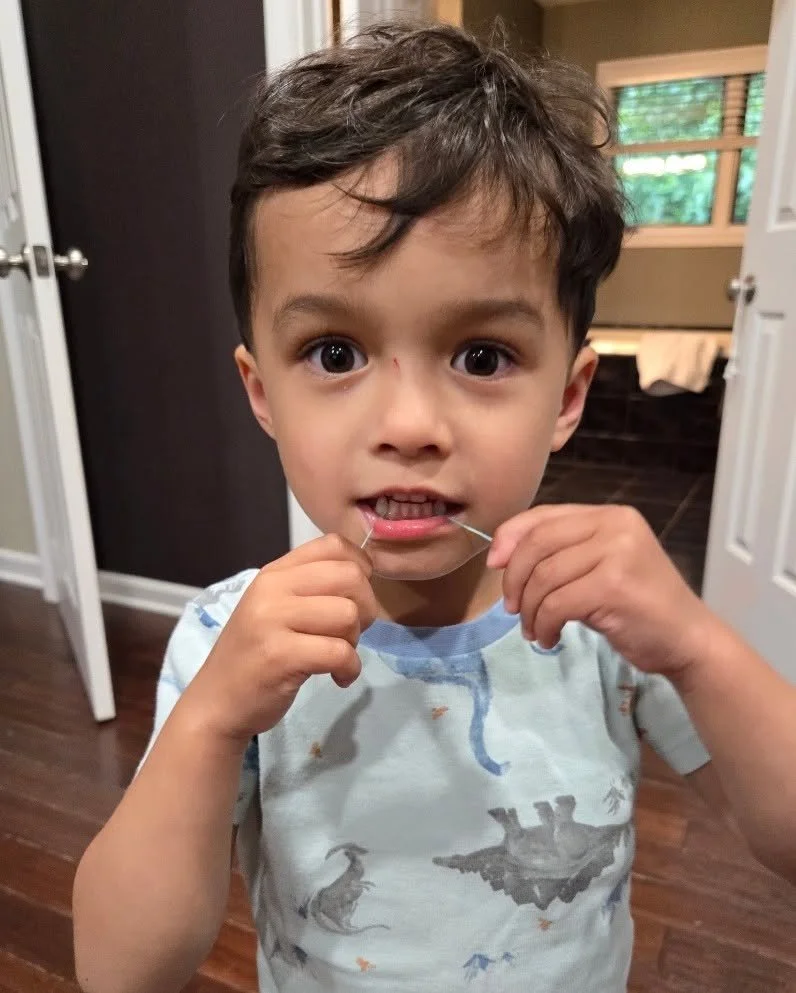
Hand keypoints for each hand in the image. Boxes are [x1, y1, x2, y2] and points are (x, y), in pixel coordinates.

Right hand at [182, 534, 377, 743]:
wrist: (216, 703)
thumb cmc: (254, 657)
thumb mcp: (275, 609)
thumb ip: (311, 588)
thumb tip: (364, 578)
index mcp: (275, 572)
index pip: (334, 545)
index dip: (360, 568)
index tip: (355, 597)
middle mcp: (272, 588)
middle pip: (350, 576)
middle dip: (365, 608)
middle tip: (349, 633)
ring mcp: (273, 620)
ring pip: (348, 614)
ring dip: (354, 641)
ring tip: (336, 657)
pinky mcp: (280, 655)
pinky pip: (339, 652)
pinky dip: (350, 669)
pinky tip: (338, 678)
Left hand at [487, 504, 715, 677]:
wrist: (687, 639)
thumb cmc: (639, 606)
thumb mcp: (598, 568)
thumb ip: (561, 554)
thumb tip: (501, 557)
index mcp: (610, 515)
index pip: (544, 516)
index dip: (510, 537)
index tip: (494, 565)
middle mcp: (615, 525)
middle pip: (538, 543)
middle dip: (514, 578)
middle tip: (511, 608)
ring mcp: (617, 553)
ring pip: (544, 576)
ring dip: (528, 609)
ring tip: (533, 628)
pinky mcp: (615, 585)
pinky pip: (557, 603)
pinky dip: (544, 624)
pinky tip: (548, 638)